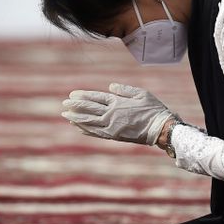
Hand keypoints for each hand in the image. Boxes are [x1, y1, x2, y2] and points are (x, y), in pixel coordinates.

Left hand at [61, 83, 176, 144]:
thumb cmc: (153, 109)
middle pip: (89, 108)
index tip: (72, 95)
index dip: (82, 96)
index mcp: (118, 102)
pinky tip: (78, 128)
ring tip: (65, 116)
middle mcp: (112, 114)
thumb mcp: (141, 93)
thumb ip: (124, 89)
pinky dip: (86, 130)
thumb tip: (110, 87)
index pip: (95, 97)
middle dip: (75, 106)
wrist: (160, 128)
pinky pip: (96, 133)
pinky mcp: (114, 136)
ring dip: (76, 118)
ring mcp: (112, 126)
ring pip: (90, 121)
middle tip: (63, 104)